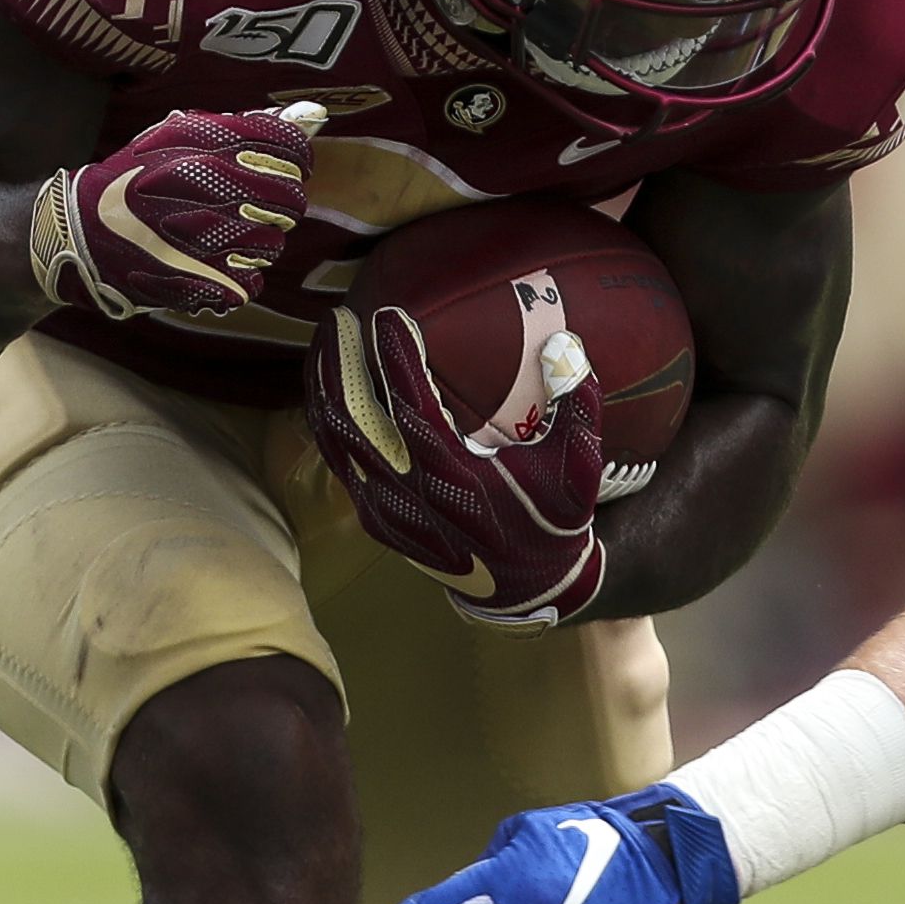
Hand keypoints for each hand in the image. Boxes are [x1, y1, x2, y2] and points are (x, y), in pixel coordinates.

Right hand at [29, 104, 315, 320]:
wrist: (80, 231)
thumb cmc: (136, 178)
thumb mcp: (179, 136)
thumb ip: (247, 125)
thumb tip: (312, 114)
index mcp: (204, 144)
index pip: (288, 148)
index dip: (294, 160)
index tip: (285, 167)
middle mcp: (208, 187)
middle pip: (289, 199)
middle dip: (278, 202)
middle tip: (251, 205)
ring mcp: (205, 238)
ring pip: (273, 243)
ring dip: (257, 241)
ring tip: (225, 234)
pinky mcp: (200, 283)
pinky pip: (252, 281)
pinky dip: (238, 275)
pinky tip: (214, 262)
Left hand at [310, 303, 605, 629]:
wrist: (526, 589)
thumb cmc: (552, 520)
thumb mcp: (580, 470)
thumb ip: (578, 408)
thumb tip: (567, 343)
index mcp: (458, 480)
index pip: (413, 409)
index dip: (397, 360)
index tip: (388, 315)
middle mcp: (412, 497)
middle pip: (355, 421)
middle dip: (341, 363)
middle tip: (339, 317)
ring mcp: (387, 511)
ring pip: (337, 441)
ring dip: (324, 387)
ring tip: (325, 342)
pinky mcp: (376, 520)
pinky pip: (339, 462)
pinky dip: (327, 421)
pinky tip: (326, 389)